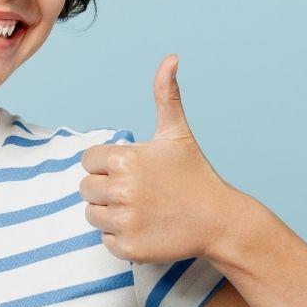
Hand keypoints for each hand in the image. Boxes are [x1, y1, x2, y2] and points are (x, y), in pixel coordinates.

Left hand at [80, 54, 249, 263]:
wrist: (220, 221)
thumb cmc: (195, 175)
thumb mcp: (177, 134)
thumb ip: (166, 95)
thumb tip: (170, 58)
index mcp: (126, 159)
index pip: (89, 161)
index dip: (107, 165)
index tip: (131, 171)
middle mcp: (122, 190)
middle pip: (86, 188)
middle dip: (107, 189)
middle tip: (138, 192)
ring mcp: (125, 220)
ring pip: (92, 214)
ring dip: (110, 213)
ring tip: (140, 209)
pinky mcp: (128, 247)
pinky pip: (105, 240)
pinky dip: (120, 237)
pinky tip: (145, 228)